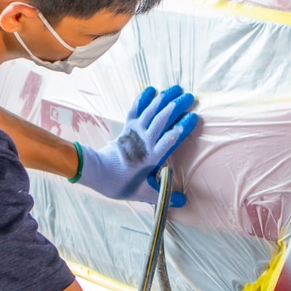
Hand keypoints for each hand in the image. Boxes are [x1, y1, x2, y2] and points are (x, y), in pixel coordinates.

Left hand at [75, 85, 197, 206]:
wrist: (96, 173)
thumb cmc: (120, 184)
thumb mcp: (143, 194)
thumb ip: (164, 196)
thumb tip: (184, 202)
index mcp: (151, 157)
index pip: (170, 139)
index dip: (183, 126)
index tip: (194, 117)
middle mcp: (145, 141)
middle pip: (163, 119)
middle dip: (177, 106)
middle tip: (190, 97)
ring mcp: (135, 132)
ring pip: (151, 111)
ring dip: (164, 98)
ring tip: (177, 88)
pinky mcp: (127, 127)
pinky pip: (136, 109)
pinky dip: (143, 98)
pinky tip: (152, 90)